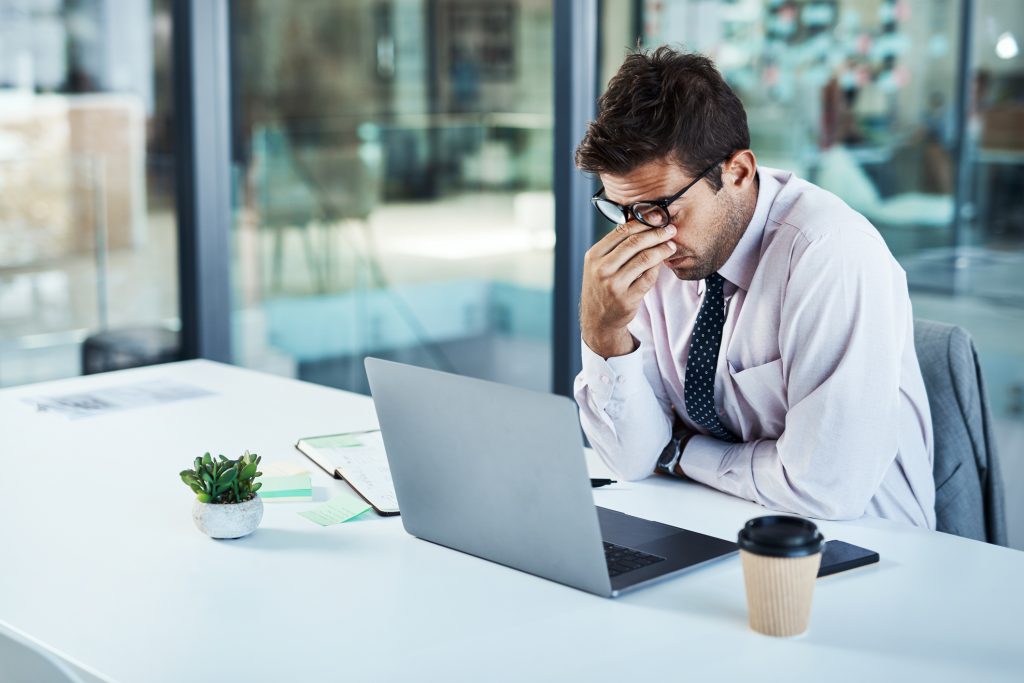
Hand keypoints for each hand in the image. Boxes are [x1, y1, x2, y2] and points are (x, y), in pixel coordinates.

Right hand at [580, 221, 676, 357]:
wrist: (597, 319)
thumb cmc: (602, 286)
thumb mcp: (599, 264)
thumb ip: (616, 246)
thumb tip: (641, 222)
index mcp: (594, 255)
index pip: (622, 231)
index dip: (644, 222)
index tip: (659, 219)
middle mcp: (601, 269)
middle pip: (635, 242)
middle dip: (657, 234)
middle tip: (671, 230)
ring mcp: (614, 285)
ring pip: (644, 259)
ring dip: (662, 250)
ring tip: (672, 245)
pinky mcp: (627, 298)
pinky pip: (649, 278)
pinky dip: (658, 268)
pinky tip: (662, 263)